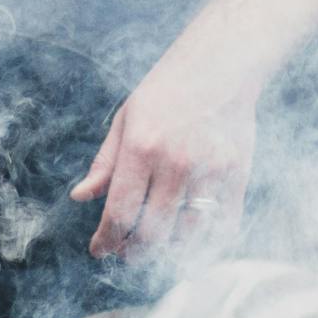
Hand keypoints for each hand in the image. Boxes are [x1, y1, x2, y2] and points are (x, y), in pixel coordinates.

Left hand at [69, 52, 258, 259]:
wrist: (222, 64)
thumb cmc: (167, 90)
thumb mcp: (126, 119)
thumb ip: (105, 163)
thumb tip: (79, 197)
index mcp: (141, 148)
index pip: (119, 211)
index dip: (106, 240)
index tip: (99, 250)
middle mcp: (175, 162)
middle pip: (151, 231)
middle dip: (133, 251)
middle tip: (126, 254)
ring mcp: (210, 170)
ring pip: (187, 234)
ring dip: (168, 252)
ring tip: (157, 249)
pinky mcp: (237, 174)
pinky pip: (223, 224)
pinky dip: (206, 242)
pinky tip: (192, 241)